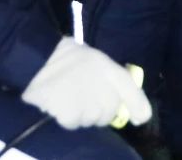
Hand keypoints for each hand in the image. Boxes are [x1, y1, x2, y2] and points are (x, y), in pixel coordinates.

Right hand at [21, 38, 151, 129]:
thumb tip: (137, 112)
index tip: (141, 118)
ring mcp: (88, 100)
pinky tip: (58, 102)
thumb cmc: (68, 60)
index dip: (138, 105)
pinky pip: (74, 123)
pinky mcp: (71, 112)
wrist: (39, 57)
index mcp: (109, 68)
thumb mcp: (97, 62)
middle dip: (98, 111)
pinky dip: (66, 117)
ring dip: (81, 114)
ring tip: (68, 95)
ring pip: (91, 120)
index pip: (130, 89)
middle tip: (83, 96)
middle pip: (109, 113)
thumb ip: (115, 82)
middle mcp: (103, 85)